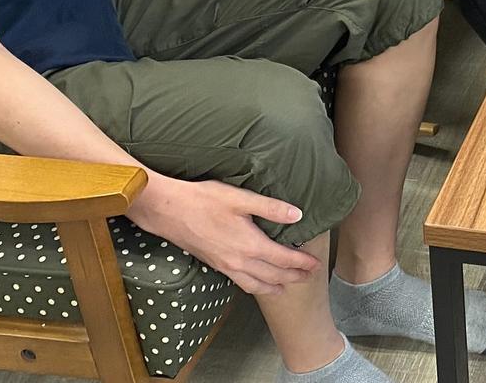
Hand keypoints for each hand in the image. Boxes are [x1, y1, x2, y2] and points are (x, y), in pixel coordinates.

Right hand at [126, 175, 319, 294]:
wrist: (168, 211)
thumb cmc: (204, 200)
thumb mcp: (240, 198)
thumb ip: (271, 208)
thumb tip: (297, 215)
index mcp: (250, 245)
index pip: (284, 259)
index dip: (302, 262)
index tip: (317, 263)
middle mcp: (240, 261)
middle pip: (274, 275)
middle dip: (294, 277)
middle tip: (310, 276)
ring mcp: (226, 266)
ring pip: (257, 285)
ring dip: (275, 286)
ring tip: (287, 287)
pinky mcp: (215, 266)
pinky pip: (241, 283)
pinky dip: (255, 287)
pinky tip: (257, 282)